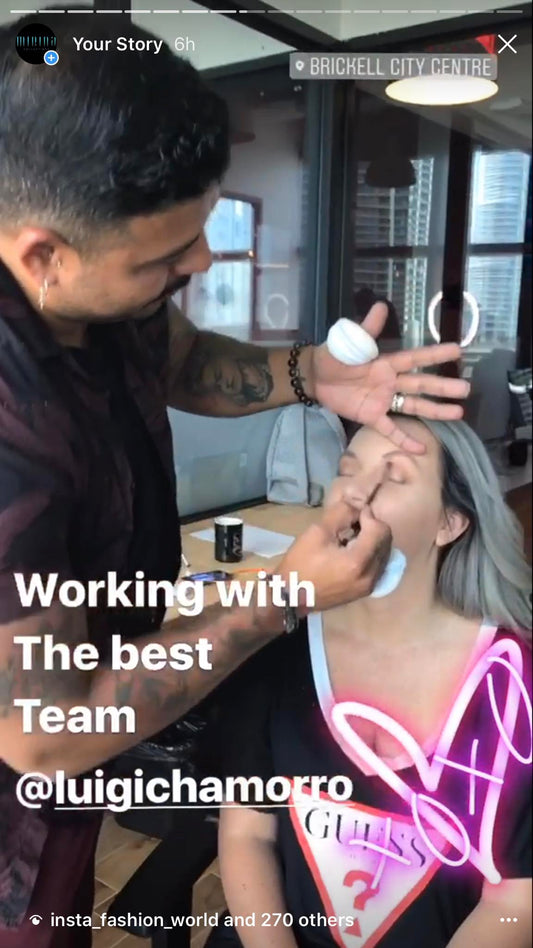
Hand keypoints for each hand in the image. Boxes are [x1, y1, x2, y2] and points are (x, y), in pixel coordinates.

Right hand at [276, 499, 391, 611]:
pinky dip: (370, 553)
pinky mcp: (365, 591)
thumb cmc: (300, 563)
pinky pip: (378, 565)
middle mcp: (370, 576)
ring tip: (351, 538)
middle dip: (372, 527)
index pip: (380, 530)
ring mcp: (369, 586)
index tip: (353, 513)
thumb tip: (359, 507)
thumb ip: (342, 513)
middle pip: (386, 541)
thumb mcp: (317, 532)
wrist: (290, 597)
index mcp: (358, 562)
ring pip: (384, 553)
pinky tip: (352, 552)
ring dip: (372, 540)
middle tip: (352, 524)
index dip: (368, 516)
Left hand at [310, 303, 470, 453]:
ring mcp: (383, 400)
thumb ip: (367, 329)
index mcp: (387, 363)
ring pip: (414, 406)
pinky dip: (405, 440)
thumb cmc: (334, 357)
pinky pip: (391, 430)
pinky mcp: (372, 417)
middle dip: (443, 387)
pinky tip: (421, 449)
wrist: (314, 378)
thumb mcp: (350, 343)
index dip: (435, 355)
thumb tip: (380, 306)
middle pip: (421, 384)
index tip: (457, 351)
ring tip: (458, 413)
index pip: (415, 358)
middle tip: (467, 389)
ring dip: (435, 410)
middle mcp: (391, 382)